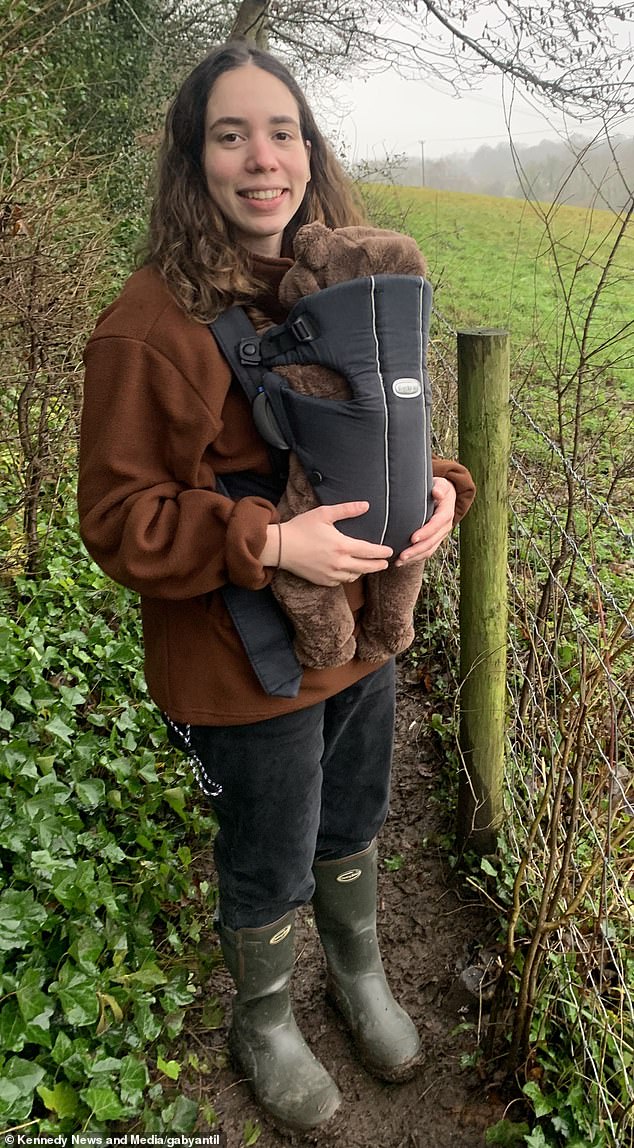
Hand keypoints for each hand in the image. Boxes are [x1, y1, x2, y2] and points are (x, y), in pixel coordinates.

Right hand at [278, 501, 392, 585]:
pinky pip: (341, 581)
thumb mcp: (324, 514)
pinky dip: (348, 576)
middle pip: (366, 567)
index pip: (369, 551)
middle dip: (378, 565)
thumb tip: (366, 505)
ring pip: (354, 576)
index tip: (389, 551)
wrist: (280, 547)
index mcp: (342, 546)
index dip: (382, 552)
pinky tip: (349, 572)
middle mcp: (339, 563)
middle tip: (385, 563)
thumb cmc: (301, 528)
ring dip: (363, 571)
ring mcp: (331, 574)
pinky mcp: (322, 581)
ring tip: (367, 566)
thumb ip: (347, 510)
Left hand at [394, 478, 455, 565]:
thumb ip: (439, 487)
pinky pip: (426, 552)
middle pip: (432, 542)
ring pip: (429, 550)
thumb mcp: (441, 484)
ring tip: (399, 561)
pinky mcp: (435, 540)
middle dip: (417, 550)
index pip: (436, 524)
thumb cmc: (439, 488)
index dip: (426, 533)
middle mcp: (445, 526)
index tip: (413, 538)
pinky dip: (414, 558)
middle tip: (402, 555)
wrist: (445, 495)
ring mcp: (440, 535)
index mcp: (446, 513)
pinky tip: (401, 561)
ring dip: (414, 557)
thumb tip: (437, 493)